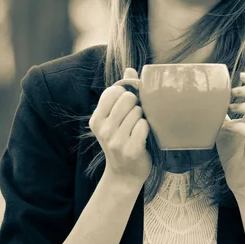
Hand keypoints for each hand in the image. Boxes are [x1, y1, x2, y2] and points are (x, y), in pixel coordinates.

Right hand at [89, 68, 150, 186]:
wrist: (125, 174)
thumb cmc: (123, 140)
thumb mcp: (116, 118)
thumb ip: (122, 93)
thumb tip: (130, 69)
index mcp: (96, 119)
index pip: (114, 90)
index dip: (126, 93)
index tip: (129, 104)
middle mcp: (103, 129)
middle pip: (128, 98)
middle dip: (137, 105)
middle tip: (135, 119)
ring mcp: (115, 140)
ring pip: (139, 111)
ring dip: (143, 118)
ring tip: (137, 130)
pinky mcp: (130, 149)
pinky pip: (145, 125)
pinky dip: (147, 129)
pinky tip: (143, 138)